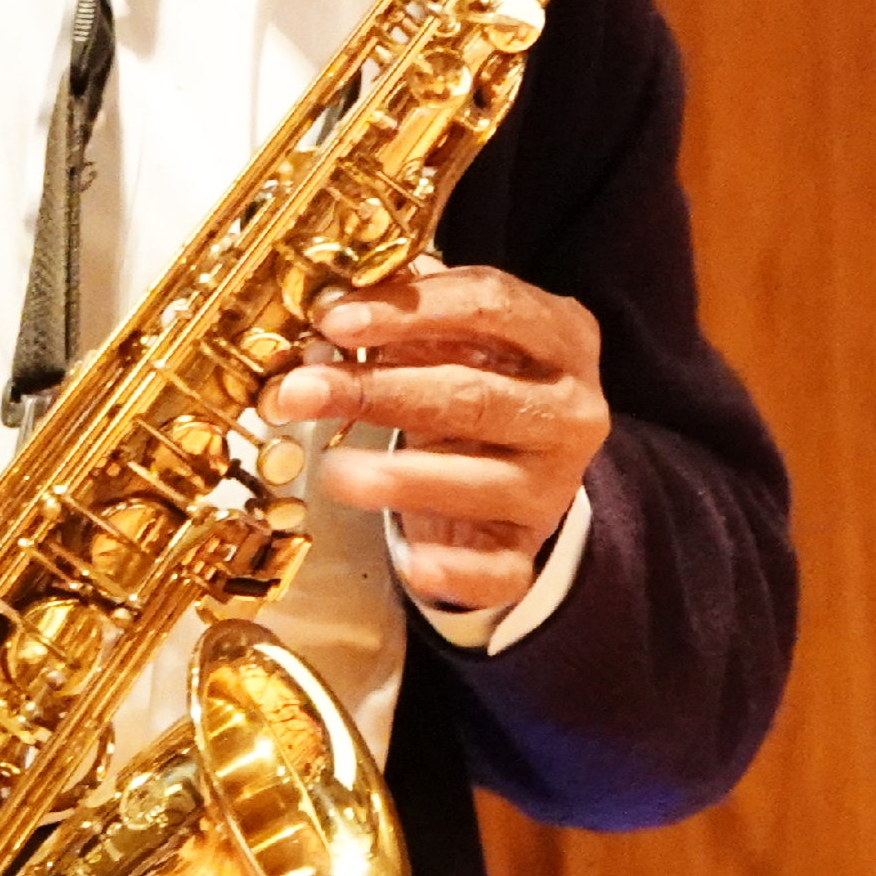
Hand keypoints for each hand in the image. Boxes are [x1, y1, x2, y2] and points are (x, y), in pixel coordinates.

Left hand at [261, 260, 608, 613]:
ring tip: (334, 472)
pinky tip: (410, 562)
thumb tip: (330, 305)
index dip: (411, 311)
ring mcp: (554, 483)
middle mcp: (571, 409)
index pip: (492, 306)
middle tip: (303, 390)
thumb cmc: (474, 376)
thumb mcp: (452, 334)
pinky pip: (497, 568)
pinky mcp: (528, 546)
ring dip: (403, 478)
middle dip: (380, 393)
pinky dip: (455, 570)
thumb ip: (405, 309)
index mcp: (561, 335)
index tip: (334, 319)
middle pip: (473, 396)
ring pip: (482, 481)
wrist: (518, 462)